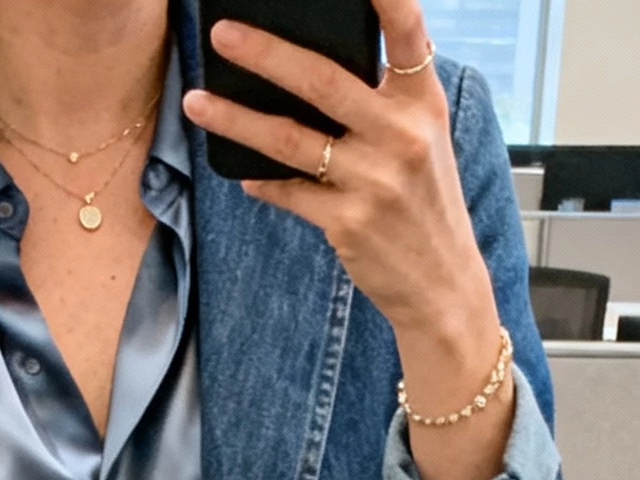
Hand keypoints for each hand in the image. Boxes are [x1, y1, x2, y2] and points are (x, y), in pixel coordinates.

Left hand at [183, 0, 514, 479]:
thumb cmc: (425, 205)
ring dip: (236, 119)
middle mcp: (402, 135)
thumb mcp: (424, 141)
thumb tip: (314, 68)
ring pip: (289, 139)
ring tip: (196, 102)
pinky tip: (239, 173)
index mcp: (423, 103)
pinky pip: (288, 192)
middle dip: (265, 53)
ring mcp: (374, 181)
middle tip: (222, 32)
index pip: (408, 33)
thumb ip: (386, 101)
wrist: (443, 286)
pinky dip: (261, 180)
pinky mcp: (347, 222)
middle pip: (322, 80)